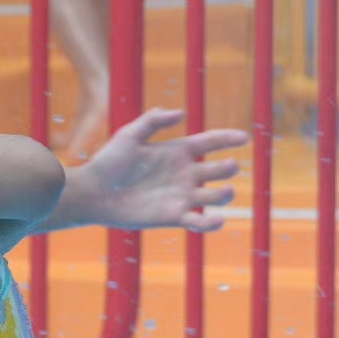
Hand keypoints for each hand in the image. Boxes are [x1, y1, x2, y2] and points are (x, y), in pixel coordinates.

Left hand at [66, 109, 246, 231]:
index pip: (210, 142)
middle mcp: (184, 173)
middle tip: (228, 166)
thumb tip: (181, 113)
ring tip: (223, 190)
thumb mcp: (130, 134)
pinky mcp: (174, 217)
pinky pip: (201, 222)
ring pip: (216, 196)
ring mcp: (181, 196)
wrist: (94, 193)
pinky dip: (212, 224)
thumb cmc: (109, 161)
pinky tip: (215, 219)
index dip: (228, 139)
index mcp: (177, 151)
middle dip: (228, 168)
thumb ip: (153, 120)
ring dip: (225, 194)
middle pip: (219, 170)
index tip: (244, 137)